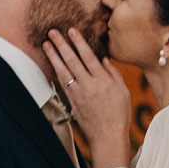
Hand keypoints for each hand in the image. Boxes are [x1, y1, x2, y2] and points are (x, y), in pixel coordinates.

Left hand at [43, 28, 129, 167]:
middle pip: (72, 61)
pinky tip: (51, 63)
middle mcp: (89, 85)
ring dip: (53, 56)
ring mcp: (78, 94)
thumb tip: (103, 59)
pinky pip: (62, 83)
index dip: (79, 43)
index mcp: (103, 81)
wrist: (107, 136)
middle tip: (52, 32)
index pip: (88, 57)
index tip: (72, 31)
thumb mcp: (122, 92)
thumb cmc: (119, 114)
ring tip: (46, 44)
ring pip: (63, 71)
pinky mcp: (72, 101)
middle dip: (61, 45)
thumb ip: (113, 73)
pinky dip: (56, 71)